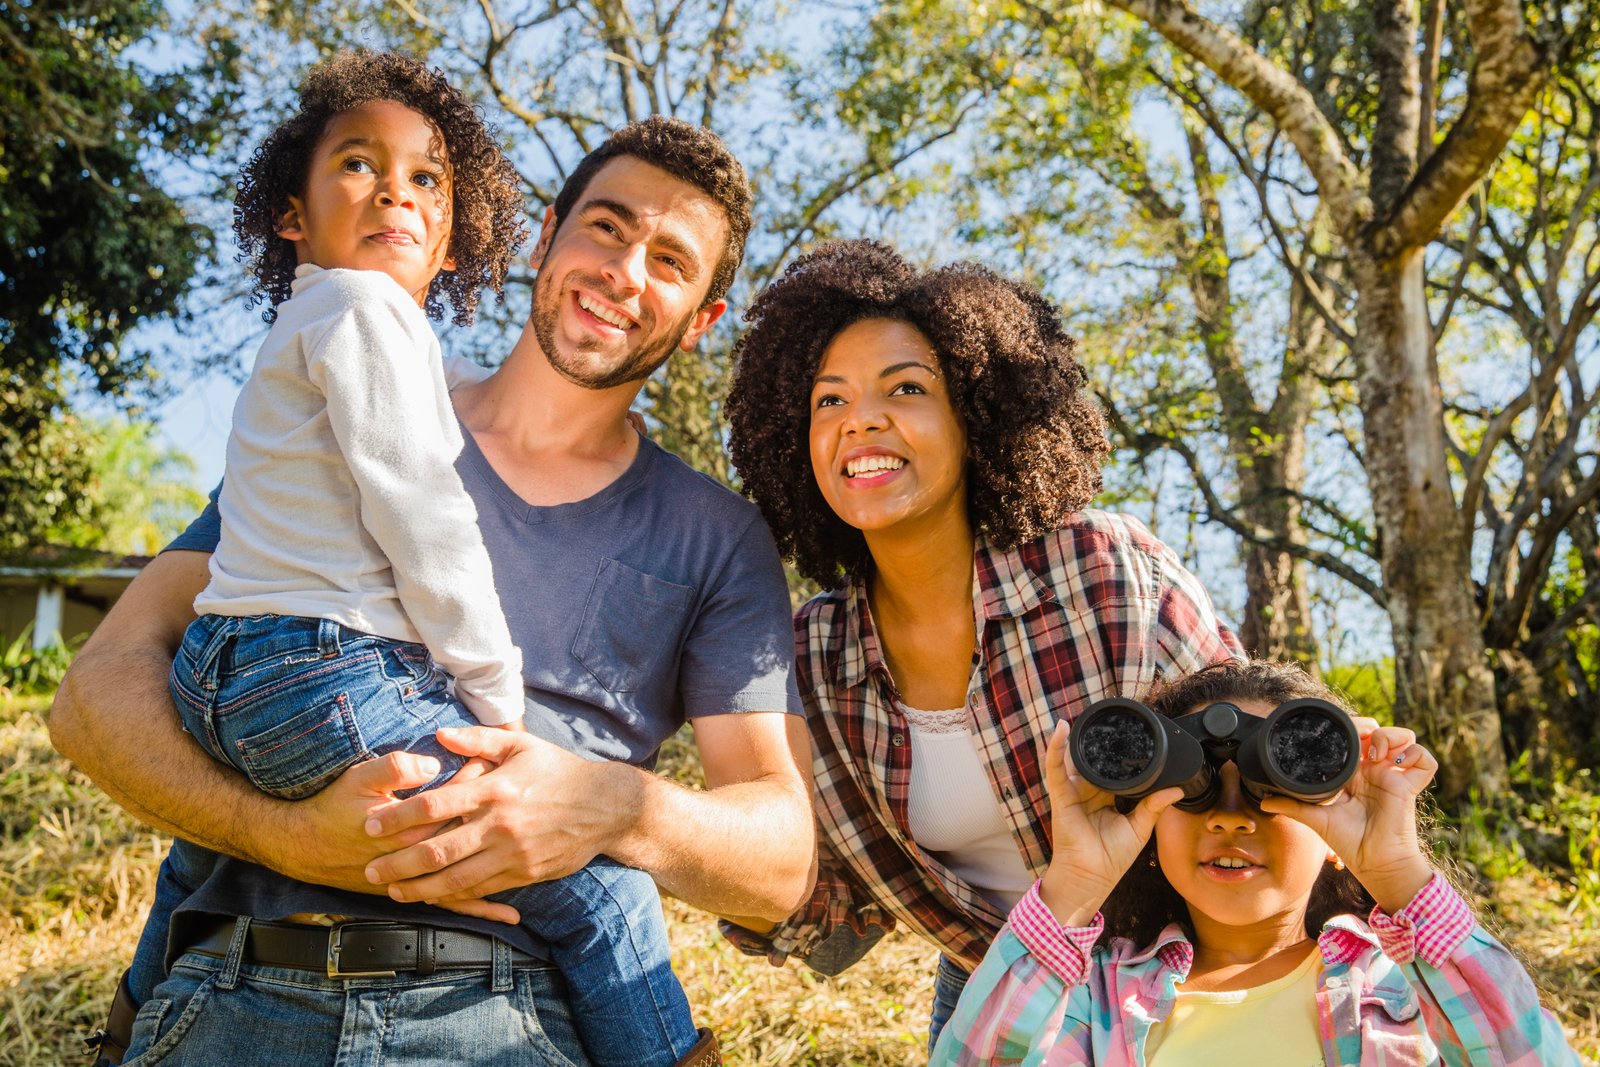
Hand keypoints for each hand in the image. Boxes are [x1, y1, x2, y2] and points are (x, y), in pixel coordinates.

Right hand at [263, 750, 518, 923]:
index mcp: (409, 824)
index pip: (455, 805)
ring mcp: (418, 878)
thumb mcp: (359, 777)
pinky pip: (455, 903)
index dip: (478, 785)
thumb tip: (432, 764)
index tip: (493, 769)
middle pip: (469, 840)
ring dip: (497, 863)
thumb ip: (395, 768)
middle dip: (493, 823)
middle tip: (515, 804)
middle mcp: (417, 855)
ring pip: (467, 874)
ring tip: (528, 848)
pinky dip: (484, 908)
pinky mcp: (415, 891)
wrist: (306, 847)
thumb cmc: (334, 806)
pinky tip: (510, 914)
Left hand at [360, 726, 634, 905]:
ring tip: (393, 891)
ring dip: (419, 888)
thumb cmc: (558, 771)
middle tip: (370, 870)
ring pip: (455, 879)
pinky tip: (432, 897)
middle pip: (437, 849)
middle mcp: (500, 824)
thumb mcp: (521, 745)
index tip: (370, 824)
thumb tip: (438, 734)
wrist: (605, 807)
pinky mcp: (524, 873)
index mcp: (495, 789)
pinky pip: (481, 889)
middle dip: (398, 863)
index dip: (397, 817)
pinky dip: (453, 896)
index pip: (434, 805)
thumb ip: (478, 740)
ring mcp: (512, 853)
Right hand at [1037, 720, 1182, 926]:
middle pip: (1091, 760)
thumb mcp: (1139, 827)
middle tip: (1104, 718)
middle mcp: (1087, 792)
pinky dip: (1055, 749)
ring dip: (1071, 739)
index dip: (1115, 752)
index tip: (1125, 733)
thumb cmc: (1112, 857)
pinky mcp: (1061, 796)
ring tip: (1077, 717)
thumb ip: (1154, 805)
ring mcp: (1072, 792)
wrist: (1094, 876)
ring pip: (1071, 759)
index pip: (1110, 769)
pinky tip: (1059, 730)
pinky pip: (1056, 769)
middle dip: (1094, 740)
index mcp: (1104, 797)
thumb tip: (1176, 790)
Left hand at [1259, 724, 1436, 912]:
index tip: (1338, 733)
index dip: (1351, 728)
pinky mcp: (1410, 787)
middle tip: (1359, 738)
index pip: (1356, 738)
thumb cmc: (1350, 842)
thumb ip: (1292, 807)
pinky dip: (1416, 754)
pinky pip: (1426, 761)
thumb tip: (1264, 803)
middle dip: (1370, 726)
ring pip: (1404, 738)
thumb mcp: (1317, 819)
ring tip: (1375, 751)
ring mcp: (1394, 776)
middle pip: (1380, 731)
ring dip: (1392, 736)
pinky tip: (1396, 763)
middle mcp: (1374, 770)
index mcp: (1354, 773)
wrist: (1374, 863)